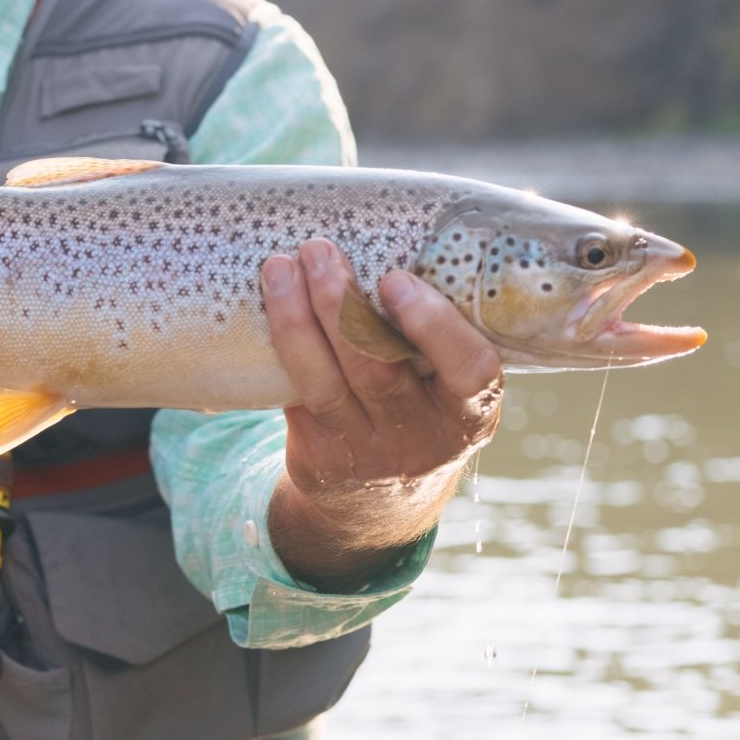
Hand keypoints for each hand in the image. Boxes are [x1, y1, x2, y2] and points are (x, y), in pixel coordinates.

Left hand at [260, 238, 503, 588]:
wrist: (384, 504)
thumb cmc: (423, 409)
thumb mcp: (450, 387)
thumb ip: (438, 334)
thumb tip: (396, 234)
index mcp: (471, 411)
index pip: (468, 370)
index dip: (433, 325)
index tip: (396, 279)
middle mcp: (423, 439)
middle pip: (377, 370)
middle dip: (342, 304)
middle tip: (318, 250)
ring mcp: (368, 455)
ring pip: (325, 384)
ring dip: (297, 320)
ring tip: (279, 268)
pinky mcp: (320, 460)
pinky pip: (295, 396)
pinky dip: (282, 348)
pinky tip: (268, 305)